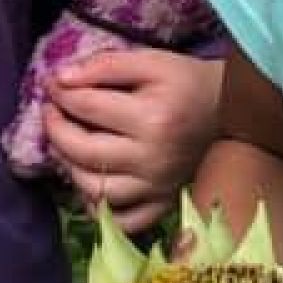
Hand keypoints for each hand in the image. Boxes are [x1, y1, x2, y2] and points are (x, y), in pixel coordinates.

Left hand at [44, 48, 219, 233]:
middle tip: (52, 113)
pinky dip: (100, 209)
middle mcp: (152, 159)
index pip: (86, 107)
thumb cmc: (187, 83)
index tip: (53, 86)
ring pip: (95, 191)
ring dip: (70, 167)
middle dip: (56, 130)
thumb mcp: (150, 61)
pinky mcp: (162, 203)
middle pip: (83, 151)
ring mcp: (157, 187)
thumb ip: (104, 66)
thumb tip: (60, 80)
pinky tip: (93, 185)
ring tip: (69, 146)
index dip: (61, 94)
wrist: (230, 112)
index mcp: (151, 119)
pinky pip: (122, 221)